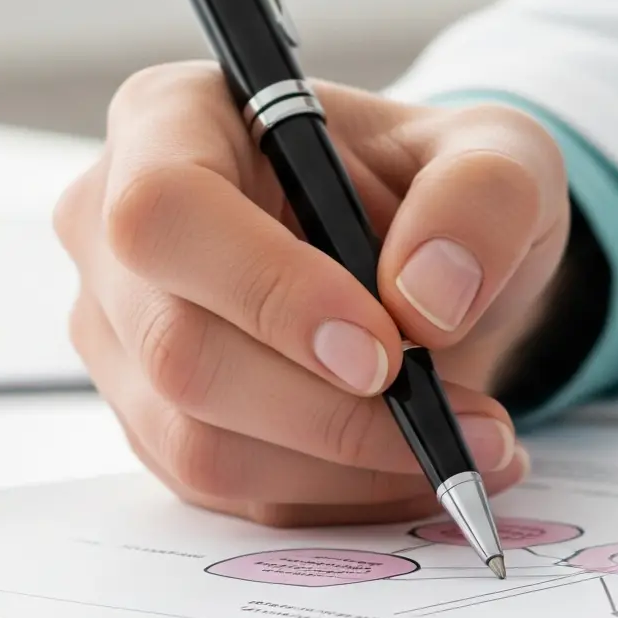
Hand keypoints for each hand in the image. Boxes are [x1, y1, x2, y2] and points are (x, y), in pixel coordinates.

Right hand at [54, 65, 569, 524]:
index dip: (268, 290)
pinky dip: (342, 495)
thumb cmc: (438, 190)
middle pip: (176, 348)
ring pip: (199, 442)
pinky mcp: (156, 425)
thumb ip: (483, 197)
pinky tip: (423, 464)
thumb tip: (429, 297)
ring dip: (349, 463)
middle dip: (328, 406)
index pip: (165, 212)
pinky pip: (233, 493)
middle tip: (457, 415)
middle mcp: (114, 230)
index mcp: (171, 122)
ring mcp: (124, 338)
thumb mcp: (502, 156)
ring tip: (469, 441)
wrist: (429, 268)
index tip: (385, 347)